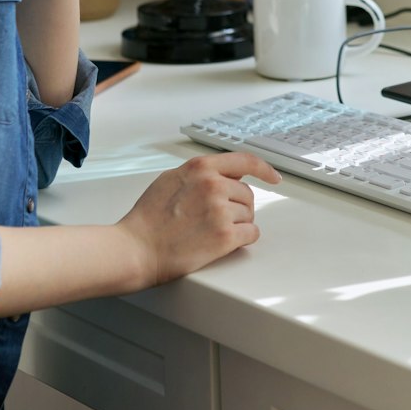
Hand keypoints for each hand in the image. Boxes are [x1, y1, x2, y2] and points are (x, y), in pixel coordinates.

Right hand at [118, 152, 282, 285]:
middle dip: (237, 207)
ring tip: (211, 232)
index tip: (273, 177)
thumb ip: (198, 173)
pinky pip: (251, 234)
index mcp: (200, 168)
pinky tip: (224, 242)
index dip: (264, 169)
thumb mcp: (171, 180)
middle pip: (247, 193)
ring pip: (249, 215)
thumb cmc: (148, 218)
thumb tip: (220, 174)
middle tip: (216, 220)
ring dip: (237, 224)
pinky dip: (242, 239)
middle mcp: (213, 185)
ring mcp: (220, 211)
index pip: (245, 160)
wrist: (137, 249)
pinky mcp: (225, 237)